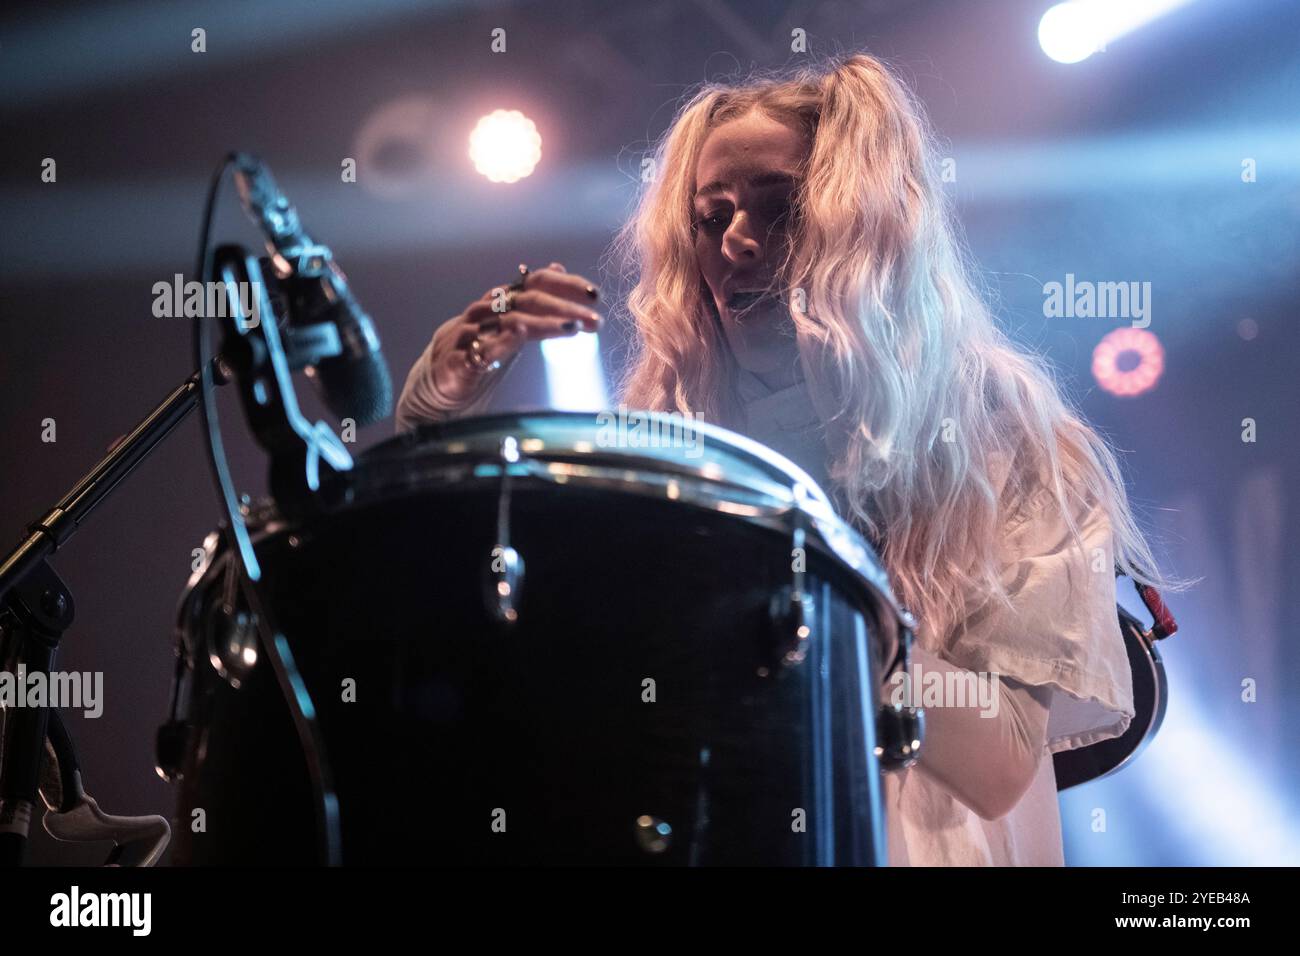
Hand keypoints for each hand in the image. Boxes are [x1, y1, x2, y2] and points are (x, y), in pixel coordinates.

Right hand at [427, 262, 601, 406]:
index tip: (596, 295)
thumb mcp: (512, 320)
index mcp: (503, 300)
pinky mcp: (458, 360)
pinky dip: (499, 342)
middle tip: (595, 321)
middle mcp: (487, 311)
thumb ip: (535, 297)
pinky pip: (479, 348)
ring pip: (509, 321)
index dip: (567, 285)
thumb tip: (557, 267)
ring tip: (570, 329)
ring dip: (543, 324)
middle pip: (529, 300)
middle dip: (565, 308)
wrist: (441, 377)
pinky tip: (518, 336)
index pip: (538, 282)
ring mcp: (471, 333)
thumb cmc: (482, 345)